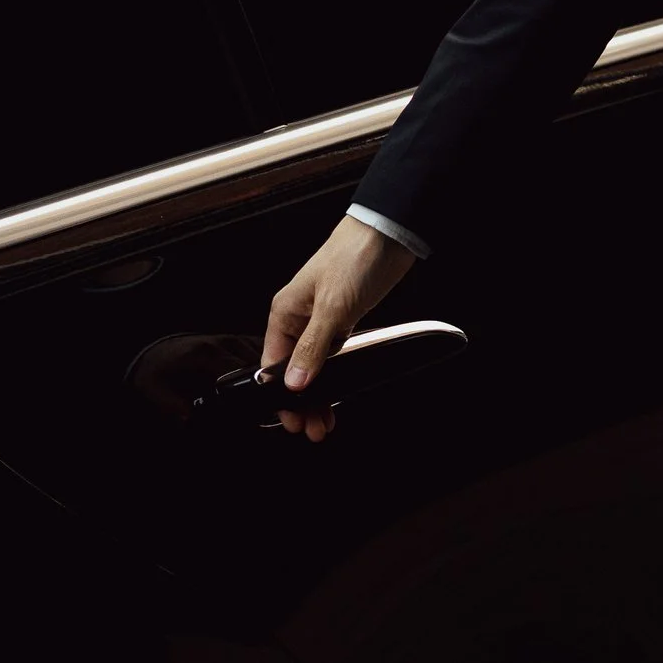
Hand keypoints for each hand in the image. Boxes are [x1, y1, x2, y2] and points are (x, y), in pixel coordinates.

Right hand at [259, 216, 416, 441]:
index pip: (273, 364)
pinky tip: (338, 392)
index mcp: (285, 312)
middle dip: (302, 401)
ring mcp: (321, 319)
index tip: (292, 419)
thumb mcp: (333, 307)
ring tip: (325, 420)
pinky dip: (334, 376)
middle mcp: (299, 318)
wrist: (388, 234)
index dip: (281, 395)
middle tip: (312, 428)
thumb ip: (313, 347)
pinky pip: (331, 355)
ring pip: (313, 365)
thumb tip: (295, 383)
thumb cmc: (354, 257)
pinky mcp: (343, 319)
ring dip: (318, 393)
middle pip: (293, 370)